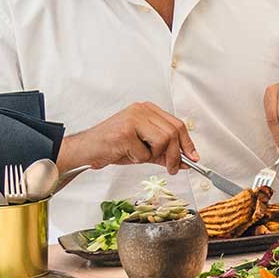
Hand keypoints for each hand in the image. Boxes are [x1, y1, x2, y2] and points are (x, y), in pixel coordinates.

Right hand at [62, 102, 197, 176]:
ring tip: (139, 156)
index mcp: (147, 110)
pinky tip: (125, 153)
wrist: (85, 150)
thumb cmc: (112, 147)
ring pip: (163, 141)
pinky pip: (144, 152)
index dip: (188, 143)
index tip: (193, 157)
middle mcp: (141, 110)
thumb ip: (163, 153)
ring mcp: (133, 119)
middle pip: (173, 132)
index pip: (177, 124)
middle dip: (176, 154)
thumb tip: (185, 162)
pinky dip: (138, 159)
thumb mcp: (143, 149)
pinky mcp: (125, 132)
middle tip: (173, 168)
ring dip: (154, 155)